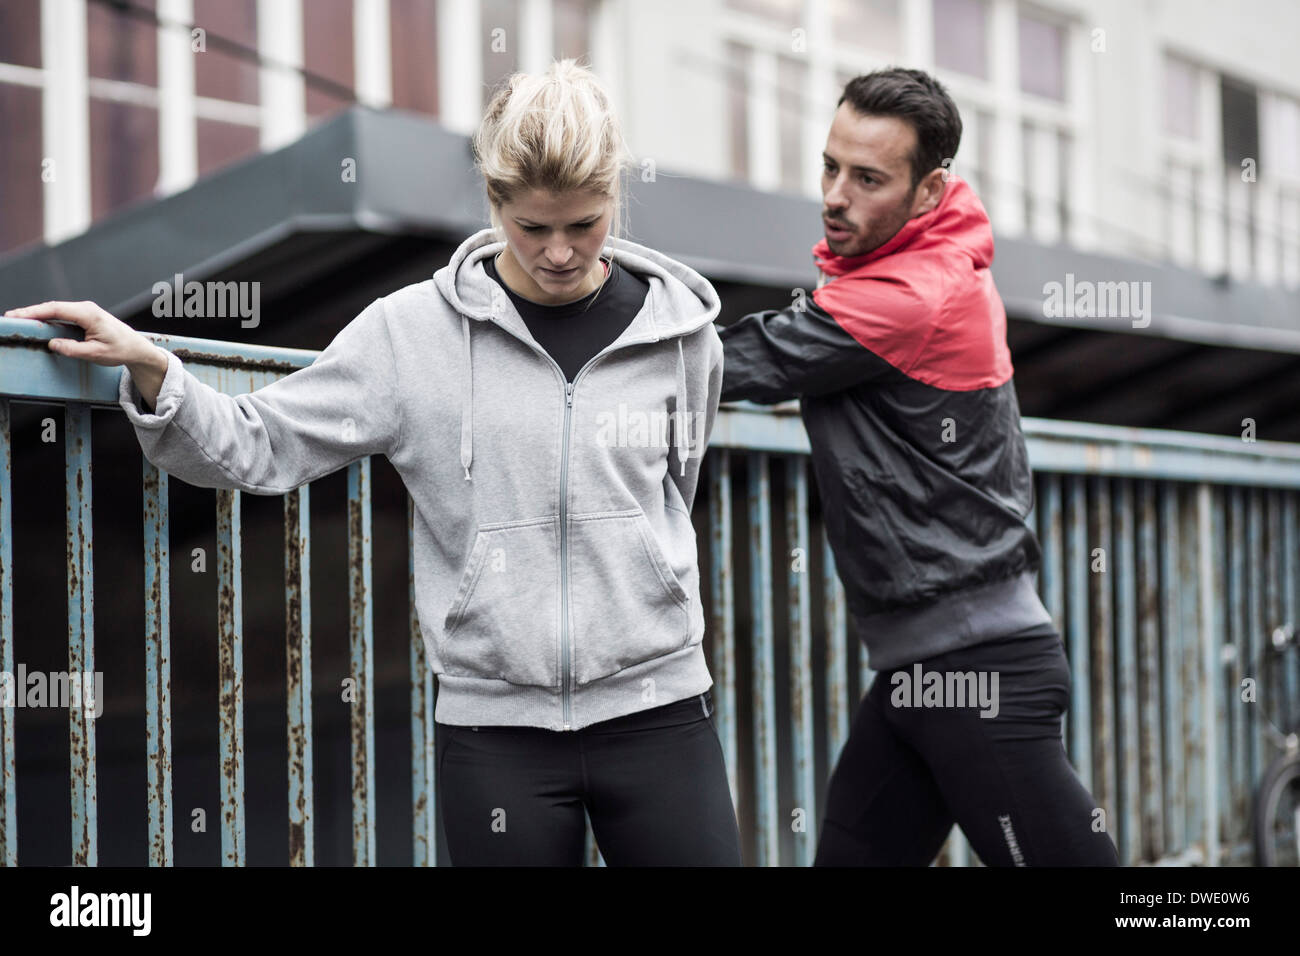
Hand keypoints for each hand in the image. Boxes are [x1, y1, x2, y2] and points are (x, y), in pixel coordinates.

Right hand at [5, 300, 168, 409]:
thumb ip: (73, 349)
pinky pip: (62, 314)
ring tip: (19, 319)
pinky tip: (37, 322)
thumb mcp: (96, 354)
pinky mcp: (84, 315)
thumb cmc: (121, 350)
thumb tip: (53, 344)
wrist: (137, 347)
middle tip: (11, 317)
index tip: (18, 315)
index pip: (56, 310)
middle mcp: (86, 308)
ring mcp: (85, 310)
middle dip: (31, 312)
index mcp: (89, 314)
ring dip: (38, 314)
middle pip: (53, 307)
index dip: (34, 312)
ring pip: (56, 310)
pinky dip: (48, 317)